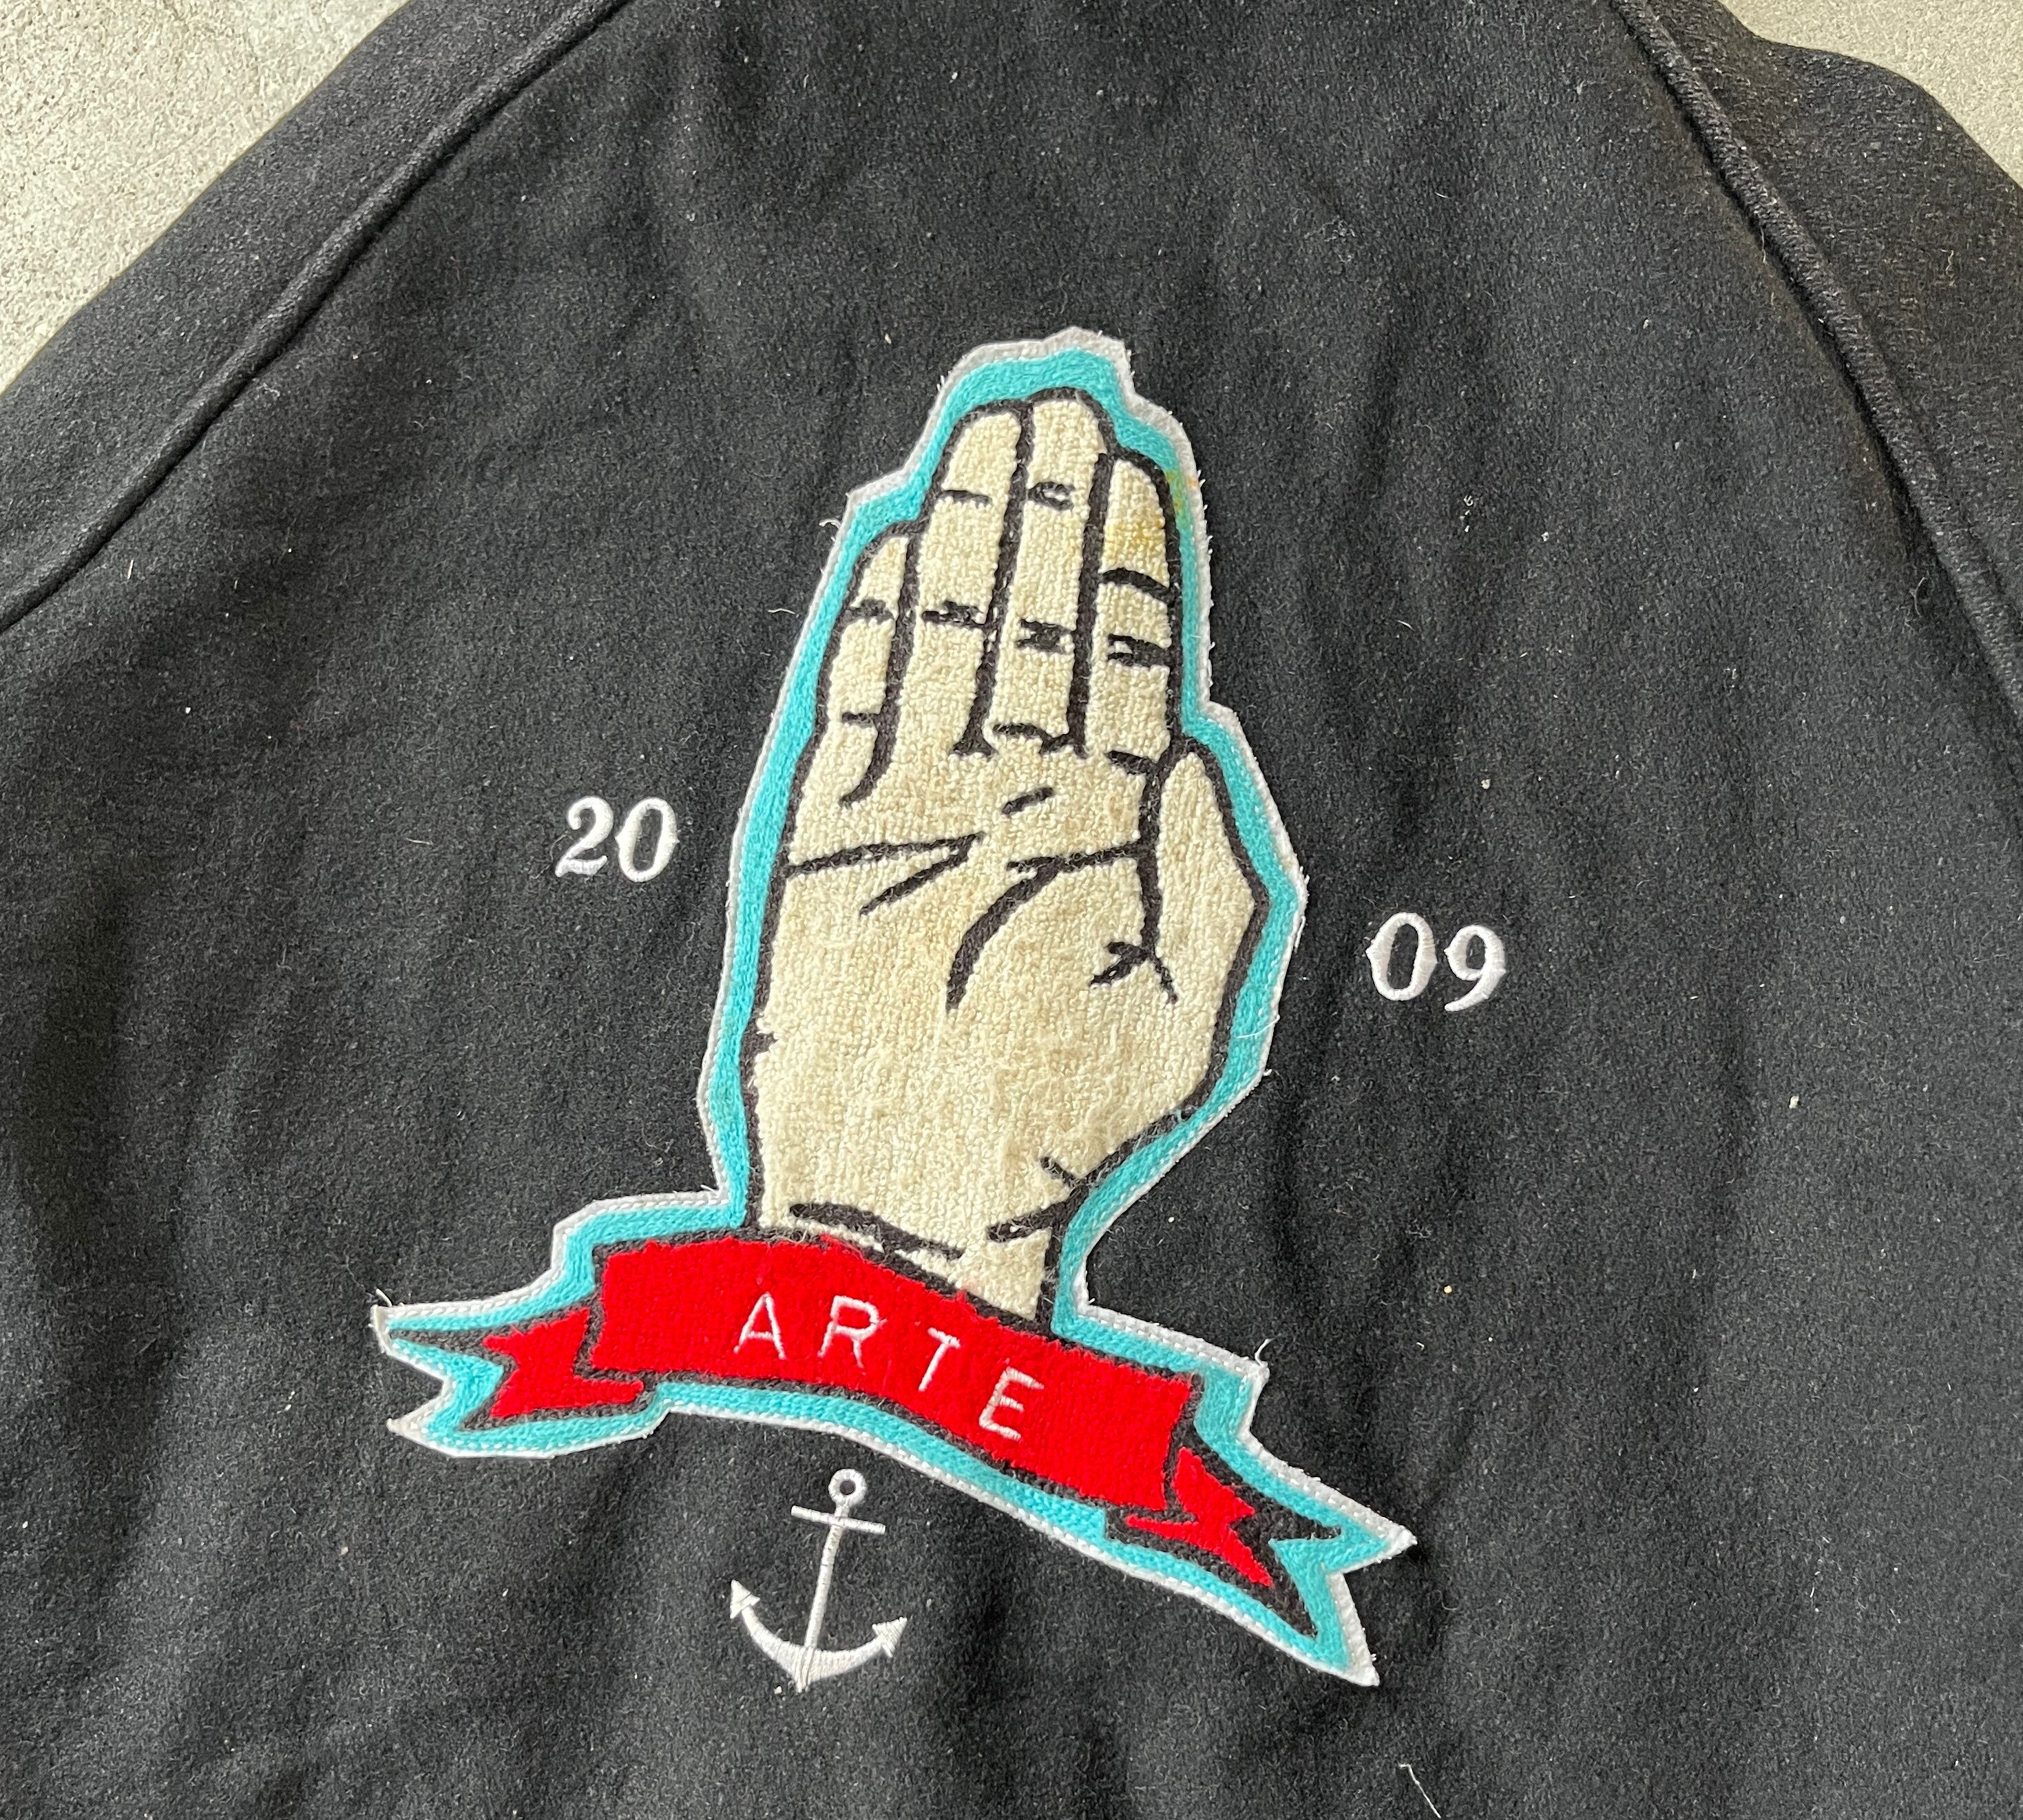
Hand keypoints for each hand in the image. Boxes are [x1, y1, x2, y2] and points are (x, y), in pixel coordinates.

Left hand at [746, 389, 1259, 1320]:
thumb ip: (1209, 868)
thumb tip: (1186, 739)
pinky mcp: (814, 843)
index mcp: (1102, 834)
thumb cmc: (1063, 1129)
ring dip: (969, 521)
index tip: (1130, 456)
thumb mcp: (1197, 1016)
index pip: (1120, 653)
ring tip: (990, 427)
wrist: (899, 1222)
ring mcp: (899, 812)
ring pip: (945, 631)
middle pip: (1034, 614)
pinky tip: (894, 540)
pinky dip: (874, 614)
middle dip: (1050, 498)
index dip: (1127, 548)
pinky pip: (850, 698)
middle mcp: (1000, 798)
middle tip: (1057, 394)